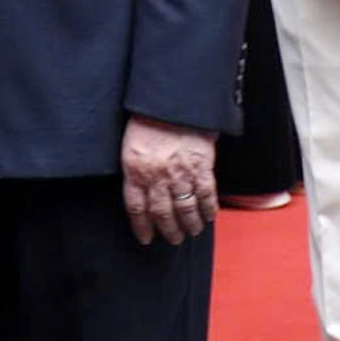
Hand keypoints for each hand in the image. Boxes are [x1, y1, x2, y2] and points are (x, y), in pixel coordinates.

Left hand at [120, 115, 217, 244]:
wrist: (173, 101)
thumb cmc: (148, 120)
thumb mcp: (130, 145)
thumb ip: (134, 170)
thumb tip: (139, 191)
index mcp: (135, 170)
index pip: (136, 208)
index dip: (142, 227)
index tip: (146, 238)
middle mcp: (157, 176)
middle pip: (162, 213)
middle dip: (168, 230)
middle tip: (173, 239)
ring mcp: (180, 173)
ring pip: (185, 208)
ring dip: (189, 224)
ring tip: (191, 231)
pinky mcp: (201, 166)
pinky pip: (206, 194)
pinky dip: (208, 209)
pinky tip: (208, 217)